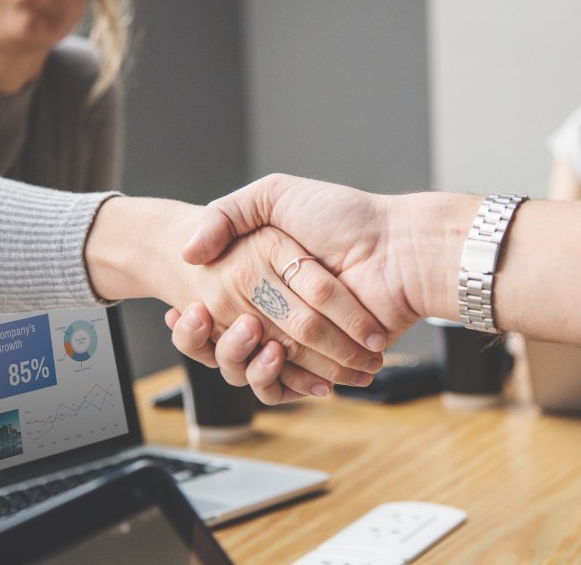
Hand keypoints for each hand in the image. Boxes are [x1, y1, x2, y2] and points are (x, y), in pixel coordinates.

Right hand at [85, 197, 386, 401]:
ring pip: (247, 368)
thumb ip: (227, 213)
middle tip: (199, 315)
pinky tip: (267, 355)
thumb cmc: (343, 216)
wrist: (398, 248)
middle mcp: (276, 311)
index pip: (212, 307)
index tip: (182, 310)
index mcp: (261, 278)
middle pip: (224, 342)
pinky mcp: (321, 366)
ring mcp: (298, 341)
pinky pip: (284, 385)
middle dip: (207, 336)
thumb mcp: (275, 195)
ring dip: (235, 356)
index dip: (192, 317)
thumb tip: (188, 250)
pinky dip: (272, 379)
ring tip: (244, 330)